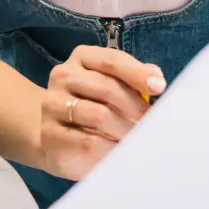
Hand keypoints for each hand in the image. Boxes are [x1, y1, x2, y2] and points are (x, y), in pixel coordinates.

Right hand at [39, 45, 166, 180]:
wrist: (55, 140)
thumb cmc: (93, 109)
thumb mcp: (113, 89)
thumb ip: (133, 81)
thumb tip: (156, 78)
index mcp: (82, 58)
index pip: (112, 60)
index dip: (137, 73)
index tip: (159, 87)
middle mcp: (63, 76)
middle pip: (107, 87)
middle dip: (134, 108)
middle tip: (148, 123)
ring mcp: (52, 104)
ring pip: (98, 115)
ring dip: (123, 129)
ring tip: (134, 138)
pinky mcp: (49, 133)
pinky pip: (87, 141)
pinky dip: (108, 147)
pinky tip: (116, 150)